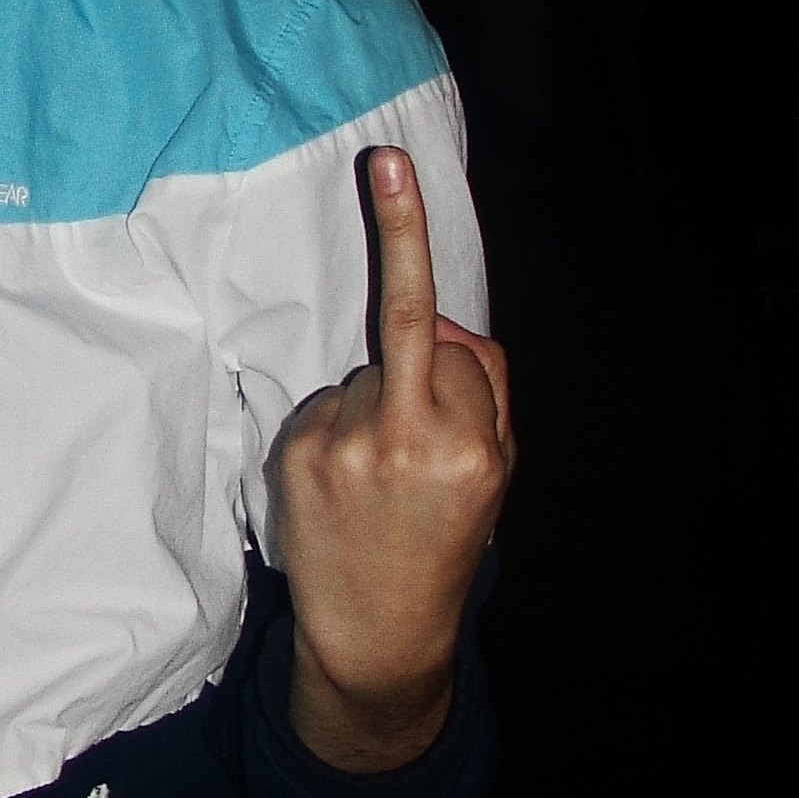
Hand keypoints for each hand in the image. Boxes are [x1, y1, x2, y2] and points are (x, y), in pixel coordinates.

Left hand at [271, 146, 513, 772]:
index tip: (386, 163)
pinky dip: (335, 428)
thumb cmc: (445, 539)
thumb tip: (440, 316)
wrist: (379, 634)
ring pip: (366, 373)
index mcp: (470, 445)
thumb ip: (486, 382)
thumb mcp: (499, 471)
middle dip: (422, 377)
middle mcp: (407, 439)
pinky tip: (344, 486)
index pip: (459, 343)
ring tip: (379, 483)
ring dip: (374, 406)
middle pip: (417, 344)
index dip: (437, 307)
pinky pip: (324, 403)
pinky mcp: (298, 455)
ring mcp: (345, 447)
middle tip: (407, 386)